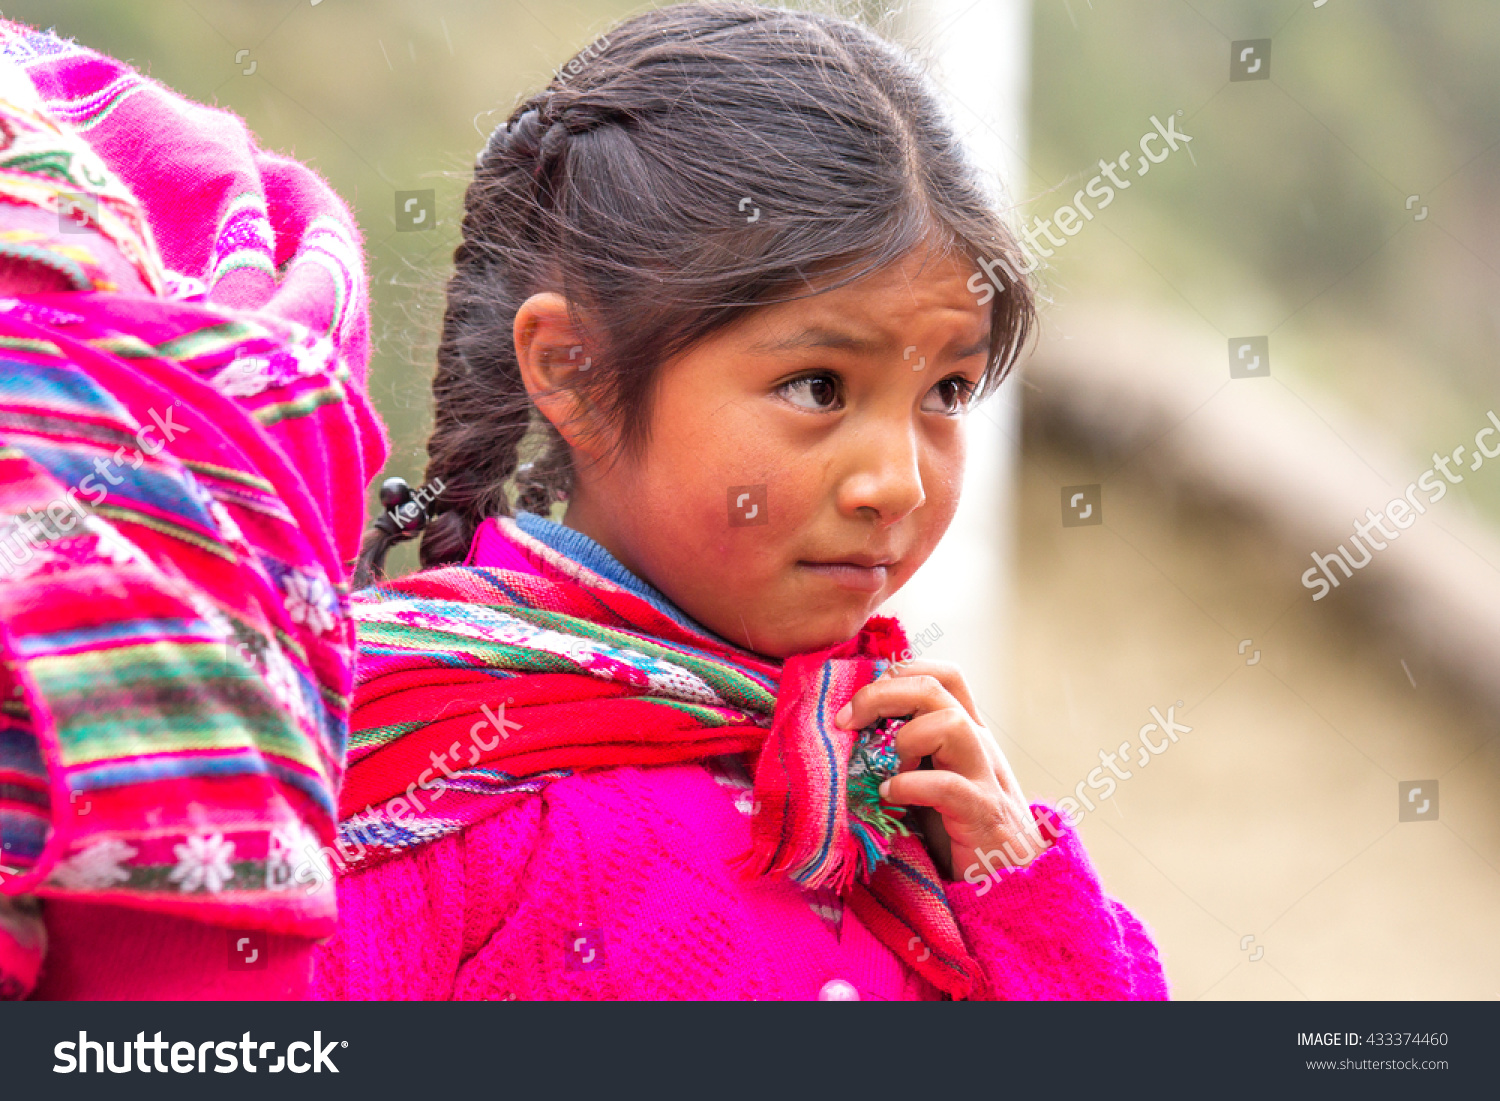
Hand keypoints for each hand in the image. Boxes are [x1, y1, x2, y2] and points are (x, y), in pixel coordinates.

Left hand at [834, 658, 1048, 881]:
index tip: (856, 705)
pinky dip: (911, 786)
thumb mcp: (933, 777)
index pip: (939, 675)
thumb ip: (908, 752)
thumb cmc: (962, 829)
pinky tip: (891, 798)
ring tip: (888, 767)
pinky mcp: (982, 814)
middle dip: (882, 694)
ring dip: (907, 738)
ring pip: (950, 723)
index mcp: (965, 731)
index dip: (895, 674)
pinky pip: (948, 786)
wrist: (1014, 880)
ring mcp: (984, 776)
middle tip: (848, 722)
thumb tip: (850, 735)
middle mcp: (977, 743)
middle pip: (935, 687)